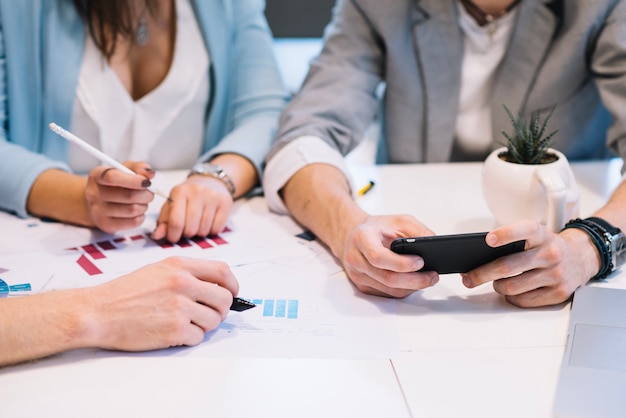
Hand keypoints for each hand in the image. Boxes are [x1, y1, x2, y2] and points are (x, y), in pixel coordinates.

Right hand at [83, 256, 238, 350]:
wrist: (98, 312)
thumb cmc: (125, 293)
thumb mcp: (158, 270)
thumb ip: (186, 274)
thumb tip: (216, 286)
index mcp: (179, 266)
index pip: (222, 271)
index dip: (232, 285)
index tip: (232, 293)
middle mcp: (182, 284)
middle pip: (224, 298)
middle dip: (221, 310)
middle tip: (209, 314)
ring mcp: (179, 307)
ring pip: (213, 320)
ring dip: (204, 325)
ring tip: (185, 323)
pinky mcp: (174, 330)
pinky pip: (198, 337)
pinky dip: (189, 338)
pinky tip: (173, 332)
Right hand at [85, 161, 154, 232]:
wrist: (97, 202)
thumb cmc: (114, 183)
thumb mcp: (123, 169)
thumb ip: (138, 168)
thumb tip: (150, 174)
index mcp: (97, 176)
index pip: (113, 178)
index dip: (134, 180)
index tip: (147, 182)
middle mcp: (94, 194)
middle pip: (129, 196)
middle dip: (146, 194)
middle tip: (149, 193)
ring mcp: (98, 211)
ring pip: (133, 210)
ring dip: (144, 205)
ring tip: (142, 202)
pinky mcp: (106, 224)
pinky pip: (133, 222)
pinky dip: (141, 216)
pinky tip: (138, 211)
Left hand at [152, 175, 232, 242]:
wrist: (211, 181)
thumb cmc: (188, 197)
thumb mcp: (172, 205)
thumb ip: (163, 221)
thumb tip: (157, 236)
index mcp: (179, 192)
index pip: (175, 222)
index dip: (173, 235)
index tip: (174, 238)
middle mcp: (197, 191)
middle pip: (190, 228)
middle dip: (187, 234)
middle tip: (188, 228)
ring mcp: (213, 196)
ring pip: (204, 230)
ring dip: (200, 233)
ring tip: (198, 224)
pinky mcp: (226, 202)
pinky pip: (217, 229)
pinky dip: (212, 231)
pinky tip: (209, 222)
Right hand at [338, 214, 439, 297]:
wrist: (354, 235)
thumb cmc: (377, 228)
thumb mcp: (400, 220)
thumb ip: (418, 231)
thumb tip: (434, 245)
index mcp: (362, 238)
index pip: (378, 257)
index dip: (401, 263)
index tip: (420, 261)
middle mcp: (356, 258)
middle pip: (388, 278)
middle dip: (415, 280)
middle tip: (432, 275)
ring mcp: (358, 275)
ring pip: (390, 290)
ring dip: (412, 287)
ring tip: (428, 278)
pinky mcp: (363, 286)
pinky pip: (388, 294)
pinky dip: (404, 289)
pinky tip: (413, 281)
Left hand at [461, 220, 598, 306]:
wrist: (581, 258)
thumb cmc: (548, 247)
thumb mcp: (536, 236)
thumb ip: (513, 242)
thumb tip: (480, 258)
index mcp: (542, 235)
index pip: (525, 230)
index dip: (506, 234)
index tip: (488, 239)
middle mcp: (551, 253)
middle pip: (508, 266)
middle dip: (481, 273)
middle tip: (468, 277)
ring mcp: (556, 275)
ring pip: (512, 287)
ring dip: (497, 286)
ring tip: (495, 282)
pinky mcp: (559, 293)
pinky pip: (523, 300)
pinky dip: (511, 297)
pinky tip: (510, 291)